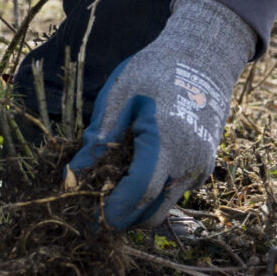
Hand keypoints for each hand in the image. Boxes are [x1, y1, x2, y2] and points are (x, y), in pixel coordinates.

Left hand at [67, 0, 258, 231]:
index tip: (86, 218)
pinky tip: (134, 171)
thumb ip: (98, 141)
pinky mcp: (204, 167)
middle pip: (151, 212)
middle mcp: (189, 164)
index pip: (137, 193)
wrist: (203, 57)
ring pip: (164, 206)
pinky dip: (153, 192)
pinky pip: (174, 191)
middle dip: (121, 218)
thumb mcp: (119, 98)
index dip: (110, 210)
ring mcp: (200, 168)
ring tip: (110, 189)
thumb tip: (72, 175)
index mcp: (165, 144)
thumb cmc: (155, 70)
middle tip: (93, 211)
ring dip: (137, 207)